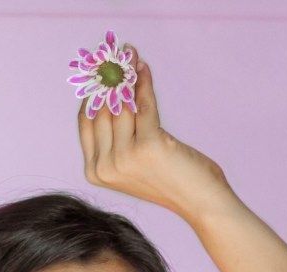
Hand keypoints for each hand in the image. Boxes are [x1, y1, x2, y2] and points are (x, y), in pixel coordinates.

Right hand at [77, 42, 232, 221]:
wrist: (200, 202)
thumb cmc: (170, 179)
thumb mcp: (134, 158)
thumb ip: (118, 132)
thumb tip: (113, 84)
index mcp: (95, 172)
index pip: (86, 121)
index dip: (93, 92)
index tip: (102, 70)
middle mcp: (105, 167)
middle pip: (101, 109)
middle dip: (109, 78)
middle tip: (119, 55)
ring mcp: (124, 158)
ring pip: (121, 104)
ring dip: (127, 75)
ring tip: (132, 56)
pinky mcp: (147, 146)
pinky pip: (143, 104)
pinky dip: (144, 82)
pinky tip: (144, 69)